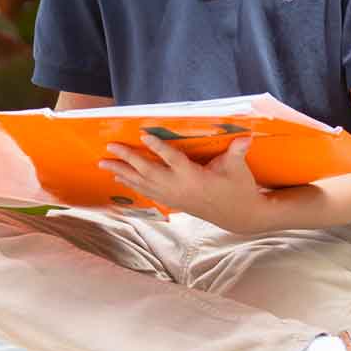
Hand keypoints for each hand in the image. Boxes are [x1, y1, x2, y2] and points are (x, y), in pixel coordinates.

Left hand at [99, 132, 274, 234]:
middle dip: (127, 159)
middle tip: (109, 148)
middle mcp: (179, 188)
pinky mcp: (173, 202)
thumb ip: (237, 152)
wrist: (239, 216)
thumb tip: (245, 138)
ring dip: (123, 173)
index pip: (172, 159)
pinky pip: (147, 192)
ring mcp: (174, 197)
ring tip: (104, 164)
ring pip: (143, 184)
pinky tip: (121, 178)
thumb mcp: (238, 169)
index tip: (142, 135)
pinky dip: (132, 184)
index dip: (157, 147)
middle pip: (148, 172)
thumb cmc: (239, 188)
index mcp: (194, 177)